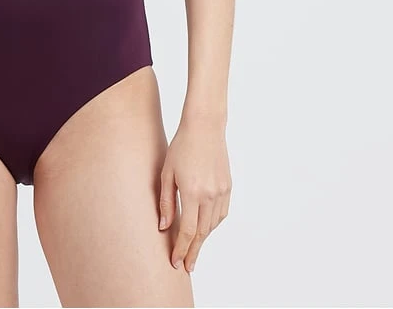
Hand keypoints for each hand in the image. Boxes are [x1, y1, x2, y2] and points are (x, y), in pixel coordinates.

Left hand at [158, 117, 231, 272]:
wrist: (205, 126)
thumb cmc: (182, 146)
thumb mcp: (167, 172)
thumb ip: (166, 201)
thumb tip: (164, 226)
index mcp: (193, 192)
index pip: (188, 230)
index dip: (181, 249)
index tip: (176, 262)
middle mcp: (210, 195)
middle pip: (202, 233)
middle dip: (193, 251)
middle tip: (186, 265)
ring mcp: (222, 191)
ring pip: (213, 225)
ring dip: (203, 238)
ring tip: (193, 248)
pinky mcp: (228, 186)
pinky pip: (221, 213)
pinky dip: (213, 224)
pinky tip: (205, 227)